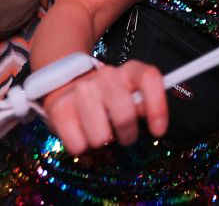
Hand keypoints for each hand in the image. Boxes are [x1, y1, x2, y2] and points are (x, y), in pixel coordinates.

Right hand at [43, 61, 167, 154]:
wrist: (69, 85)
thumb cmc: (109, 97)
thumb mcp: (131, 95)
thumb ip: (144, 104)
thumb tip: (154, 123)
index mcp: (130, 70)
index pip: (149, 78)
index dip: (157, 107)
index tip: (158, 131)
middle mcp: (106, 76)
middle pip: (124, 118)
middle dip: (127, 136)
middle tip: (124, 135)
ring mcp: (81, 90)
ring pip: (100, 137)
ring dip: (103, 142)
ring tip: (100, 131)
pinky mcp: (60, 107)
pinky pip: (78, 145)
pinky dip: (82, 147)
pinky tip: (82, 132)